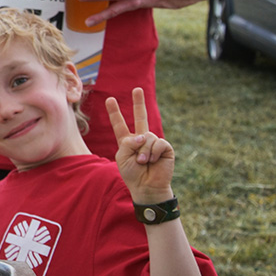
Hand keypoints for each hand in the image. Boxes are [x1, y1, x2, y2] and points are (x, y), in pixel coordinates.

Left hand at [107, 88, 174, 203]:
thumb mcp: (122, 156)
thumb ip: (128, 142)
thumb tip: (143, 135)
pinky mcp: (165, 148)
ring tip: (144, 162)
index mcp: (127, 141)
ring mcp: (153, 142)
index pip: (119, 124)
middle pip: (140, 117)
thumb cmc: (132, 174)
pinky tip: (153, 161)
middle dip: (138, 102)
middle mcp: (141, 139)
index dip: (115, 113)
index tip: (109, 99)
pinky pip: (158, 142)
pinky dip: (153, 152)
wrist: (147, 187)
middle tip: (137, 89)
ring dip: (144, 151)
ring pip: (147, 136)